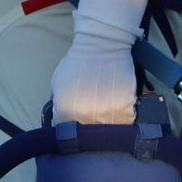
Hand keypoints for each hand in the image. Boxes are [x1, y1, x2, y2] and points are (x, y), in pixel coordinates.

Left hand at [49, 0, 146, 123]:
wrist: (102, 44)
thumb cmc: (77, 61)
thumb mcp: (57, 82)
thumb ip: (56, 104)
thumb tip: (60, 121)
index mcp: (66, 111)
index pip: (67, 134)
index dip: (71, 130)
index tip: (76, 124)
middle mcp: (85, 116)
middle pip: (88, 136)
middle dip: (88, 128)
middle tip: (92, 119)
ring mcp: (107, 114)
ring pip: (107, 132)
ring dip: (107, 125)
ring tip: (106, 114)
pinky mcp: (126, 108)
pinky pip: (125, 122)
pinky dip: (122, 118)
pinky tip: (118, 108)